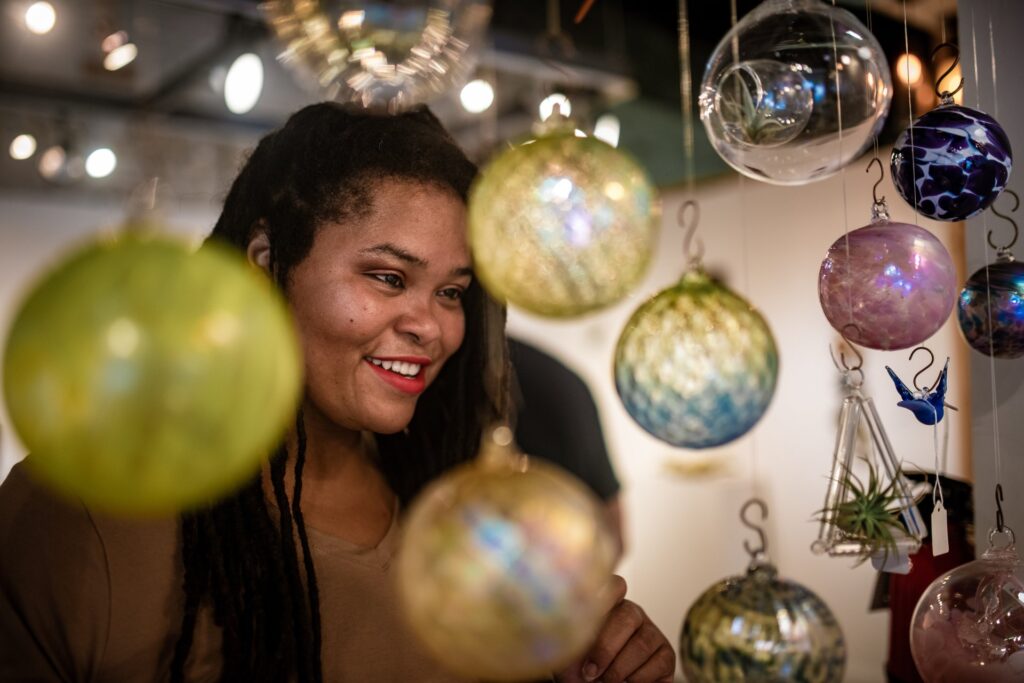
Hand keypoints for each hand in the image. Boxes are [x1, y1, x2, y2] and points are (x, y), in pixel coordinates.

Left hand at [556, 575, 674, 682]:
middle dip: (606, 648)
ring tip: (605, 680)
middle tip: (590, 671)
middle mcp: (631, 614)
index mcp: (606, 606)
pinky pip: (658, 662)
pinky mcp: (666, 654)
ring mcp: (651, 632)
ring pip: (642, 643)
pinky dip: (638, 678)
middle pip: (627, 615)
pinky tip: (625, 682)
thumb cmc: (582, 668)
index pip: (613, 586)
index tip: (592, 605)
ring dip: (620, 668)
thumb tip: (572, 641)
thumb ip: (572, 643)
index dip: (608, 590)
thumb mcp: (571, 654)